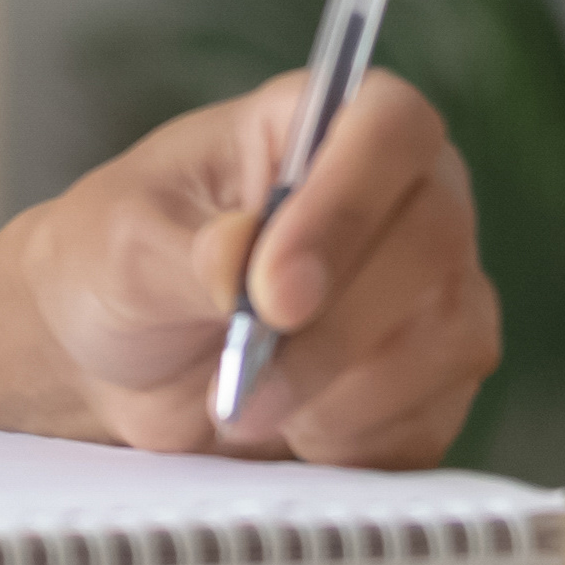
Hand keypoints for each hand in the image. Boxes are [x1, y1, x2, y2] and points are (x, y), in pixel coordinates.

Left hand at [8, 67, 499, 465]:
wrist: (121, 363)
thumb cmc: (120, 265)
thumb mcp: (119, 246)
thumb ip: (183, 250)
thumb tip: (241, 257)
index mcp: (321, 123)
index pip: (392, 127)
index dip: (346, 207)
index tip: (272, 292)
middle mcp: (401, 194)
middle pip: (433, 243)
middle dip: (333, 332)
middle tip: (242, 383)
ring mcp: (432, 288)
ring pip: (445, 336)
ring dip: (338, 394)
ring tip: (244, 408)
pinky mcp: (435, 380)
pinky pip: (434, 417)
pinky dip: (355, 441)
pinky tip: (291, 432)